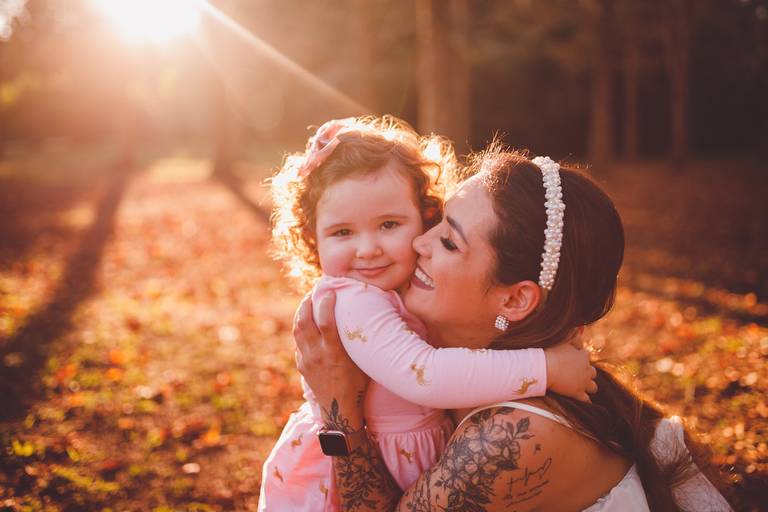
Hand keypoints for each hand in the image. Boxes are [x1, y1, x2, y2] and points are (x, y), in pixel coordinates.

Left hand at [293, 291, 368, 428]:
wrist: (340, 409)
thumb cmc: (358, 384)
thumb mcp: (362, 362)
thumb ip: (357, 342)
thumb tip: (365, 320)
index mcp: (334, 352)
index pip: (326, 321)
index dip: (326, 303)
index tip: (330, 291)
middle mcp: (317, 354)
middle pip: (304, 321)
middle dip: (307, 303)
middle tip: (313, 293)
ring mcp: (307, 360)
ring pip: (298, 330)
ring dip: (301, 313)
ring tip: (307, 303)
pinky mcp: (302, 365)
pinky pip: (299, 343)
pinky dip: (302, 330)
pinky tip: (308, 324)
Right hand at [544, 342, 596, 401]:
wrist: (543, 368)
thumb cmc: (550, 352)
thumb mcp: (563, 340)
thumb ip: (574, 336)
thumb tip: (581, 329)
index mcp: (583, 356)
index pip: (585, 357)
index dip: (578, 359)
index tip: (571, 361)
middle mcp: (587, 369)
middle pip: (592, 372)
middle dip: (586, 373)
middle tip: (575, 375)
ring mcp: (583, 382)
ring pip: (593, 387)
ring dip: (588, 386)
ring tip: (580, 387)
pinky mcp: (577, 393)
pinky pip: (586, 400)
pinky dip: (584, 400)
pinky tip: (580, 399)